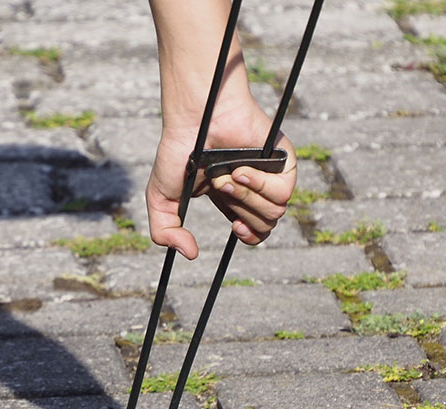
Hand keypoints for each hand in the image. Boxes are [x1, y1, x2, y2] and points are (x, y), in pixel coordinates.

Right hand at [145, 98, 297, 259]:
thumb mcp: (161, 198)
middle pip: (265, 226)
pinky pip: (284, 193)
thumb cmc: (179, 149)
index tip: (236, 228)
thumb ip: (164, 231)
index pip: (254, 231)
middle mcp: (254, 189)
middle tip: (219, 184)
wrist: (195, 117)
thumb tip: (190, 254)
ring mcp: (271, 175)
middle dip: (240, 211)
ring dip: (245, 198)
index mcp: (232, 199)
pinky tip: (241, 170)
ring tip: (227, 174)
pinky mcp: (284, 162)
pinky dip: (260, 186)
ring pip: (274, 213)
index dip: (249, 236)